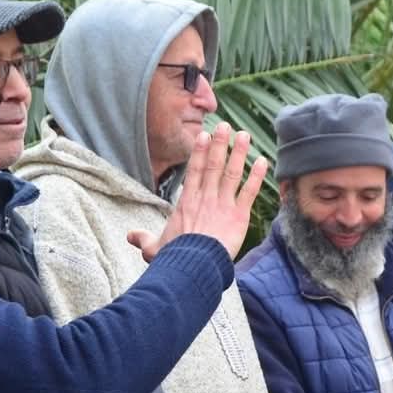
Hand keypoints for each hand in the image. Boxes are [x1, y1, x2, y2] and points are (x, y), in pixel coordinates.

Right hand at [129, 123, 268, 260]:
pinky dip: (257, 176)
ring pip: (232, 173)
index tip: (204, 135)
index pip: (194, 170)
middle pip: (213, 165)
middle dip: (220, 144)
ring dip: (239, 153)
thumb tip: (130, 236)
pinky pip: (249, 192)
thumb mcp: (154, 248)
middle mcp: (205, 198)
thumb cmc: (174, 258)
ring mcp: (223, 205)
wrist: (194, 266)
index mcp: (186, 202)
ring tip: (244, 135)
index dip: (200, 151)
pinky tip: (263, 161)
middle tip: (226, 126)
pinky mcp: (238, 216)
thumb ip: (143, 239)